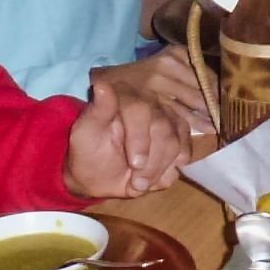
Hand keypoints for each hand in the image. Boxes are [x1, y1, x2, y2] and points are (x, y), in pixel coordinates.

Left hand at [67, 70, 201, 197]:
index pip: (141, 110)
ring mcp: (167, 121)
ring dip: (159, 170)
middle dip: (152, 162)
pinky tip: (153, 178)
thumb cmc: (89, 152)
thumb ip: (98, 111)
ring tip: (140, 183)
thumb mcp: (85, 133)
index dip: (140, 139)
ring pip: (176, 143)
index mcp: (126, 97)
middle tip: (136, 182)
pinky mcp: (177, 138)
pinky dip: (170, 172)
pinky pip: (184, 154)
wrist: (97, 175)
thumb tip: (102, 86)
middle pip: (164, 129)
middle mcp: (150, 104)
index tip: (135, 164)